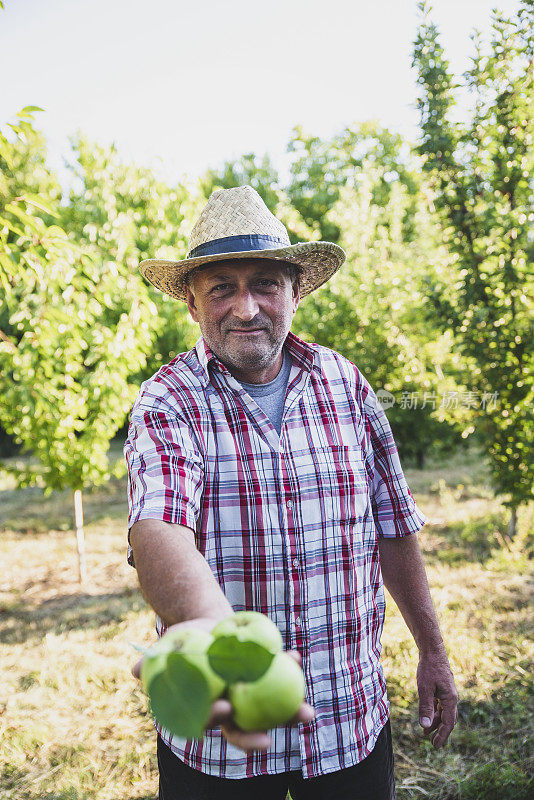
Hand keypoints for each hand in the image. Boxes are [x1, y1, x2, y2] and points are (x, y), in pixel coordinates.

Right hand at [132, 619, 314, 752]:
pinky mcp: (266, 678)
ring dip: (290, 714)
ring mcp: (252, 696)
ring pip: (272, 710)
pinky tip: (296, 658)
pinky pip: (280, 677)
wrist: (207, 623)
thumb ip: (150, 663)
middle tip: (270, 736)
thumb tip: (133, 670)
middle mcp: (232, 708)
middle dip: (259, 736)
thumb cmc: (182, 640)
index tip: (225, 710)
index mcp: (207, 707)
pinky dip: (290, 668)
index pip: (212, 722)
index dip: (217, 722)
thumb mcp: (165, 649)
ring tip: (307, 713)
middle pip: (246, 728)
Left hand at [417, 646, 457, 747]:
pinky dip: (435, 712)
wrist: (432, 651)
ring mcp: (448, 693)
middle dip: (441, 732)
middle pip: (448, 720)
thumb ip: (425, 707)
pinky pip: (441, 705)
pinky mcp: (443, 689)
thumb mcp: (424, 688)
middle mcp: (452, 698)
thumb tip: (424, 726)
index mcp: (450, 699)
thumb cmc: (428, 668)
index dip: (442, 735)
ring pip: (444, 712)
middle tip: (433, 744)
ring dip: (436, 722)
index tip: (436, 746)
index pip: (448, 723)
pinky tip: (428, 716)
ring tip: (426, 732)